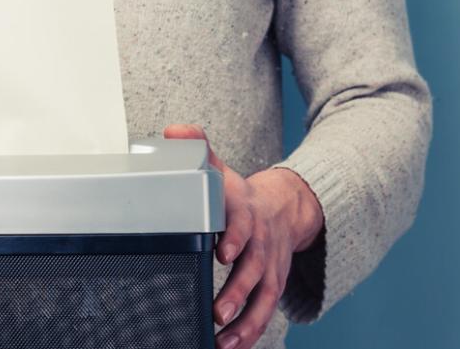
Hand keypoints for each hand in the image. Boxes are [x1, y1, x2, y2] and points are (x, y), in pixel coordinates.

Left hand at [163, 124, 323, 348]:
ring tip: (224, 340)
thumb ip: (199, 152)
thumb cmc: (241, 197)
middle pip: (253, 270)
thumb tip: (174, 131)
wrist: (285, 209)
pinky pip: (264, 314)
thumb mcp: (222, 171)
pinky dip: (250, 334)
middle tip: (219, 311)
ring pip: (263, 299)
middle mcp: (261, 245)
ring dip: (246, 322)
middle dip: (238, 291)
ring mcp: (269, 269)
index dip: (234, 237)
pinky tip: (229, 348)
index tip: (222, 252)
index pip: (243, 225)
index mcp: (246, 215)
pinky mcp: (271, 287)